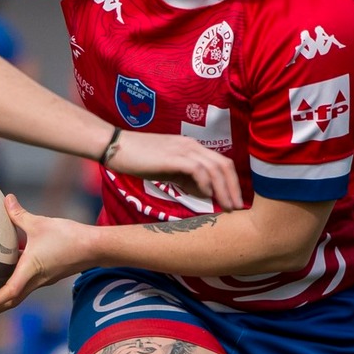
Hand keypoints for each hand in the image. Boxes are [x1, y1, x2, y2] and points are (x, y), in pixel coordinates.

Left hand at [0, 194, 92, 317]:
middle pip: (11, 301)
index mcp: (30, 270)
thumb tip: (6, 199)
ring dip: (3, 300)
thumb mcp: (40, 223)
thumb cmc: (68, 237)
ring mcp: (42, 280)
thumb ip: (19, 214)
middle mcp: (35, 280)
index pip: (9, 292)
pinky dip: (13, 287)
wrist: (94, 247)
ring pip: (19, 295)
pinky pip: (26, 285)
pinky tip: (7, 276)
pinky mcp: (47, 275)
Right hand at [104, 131, 242, 209]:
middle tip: (237, 207)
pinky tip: (206, 196)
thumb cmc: (139, 158)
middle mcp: (192, 145)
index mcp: (192, 147)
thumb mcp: (168, 169)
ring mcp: (183, 149)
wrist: (116, 146)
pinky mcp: (173, 156)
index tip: (234, 200)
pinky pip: (197, 170)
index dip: (231, 182)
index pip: (221, 162)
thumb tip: (205, 193)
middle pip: (224, 165)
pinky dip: (205, 184)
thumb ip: (186, 179)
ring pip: (214, 168)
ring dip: (224, 189)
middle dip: (234, 187)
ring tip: (227, 207)